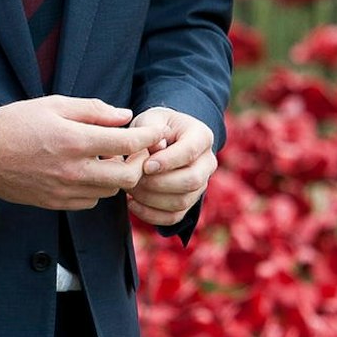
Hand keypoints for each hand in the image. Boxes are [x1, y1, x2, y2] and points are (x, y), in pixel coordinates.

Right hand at [0, 96, 166, 210]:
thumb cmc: (17, 122)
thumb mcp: (54, 105)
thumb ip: (93, 110)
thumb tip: (125, 116)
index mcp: (75, 140)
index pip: (128, 144)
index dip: (148, 137)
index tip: (155, 132)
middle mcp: (74, 170)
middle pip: (128, 177)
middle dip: (139, 164)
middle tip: (136, 151)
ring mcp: (66, 190)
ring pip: (111, 191)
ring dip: (117, 176)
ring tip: (109, 159)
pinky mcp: (57, 203)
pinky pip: (90, 200)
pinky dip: (97, 188)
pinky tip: (88, 172)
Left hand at [126, 107, 216, 226]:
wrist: (161, 138)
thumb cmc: (154, 126)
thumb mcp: (151, 119)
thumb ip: (152, 129)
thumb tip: (156, 149)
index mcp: (201, 136)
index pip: (190, 151)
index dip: (168, 161)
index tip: (145, 166)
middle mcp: (207, 162)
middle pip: (192, 180)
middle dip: (159, 183)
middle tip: (134, 179)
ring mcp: (201, 185)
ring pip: (182, 201)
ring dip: (151, 199)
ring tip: (129, 189)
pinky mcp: (189, 202)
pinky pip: (174, 217)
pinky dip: (151, 214)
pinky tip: (132, 203)